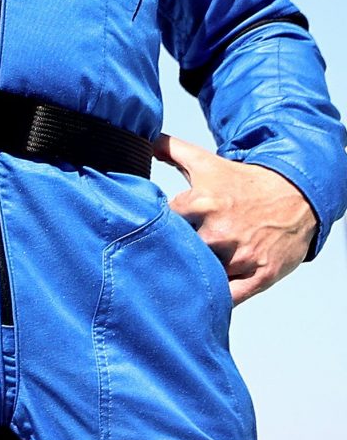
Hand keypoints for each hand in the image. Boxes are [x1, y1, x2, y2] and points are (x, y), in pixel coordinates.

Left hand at [157, 134, 317, 303]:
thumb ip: (170, 149)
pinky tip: (204, 296)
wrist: (296, 196)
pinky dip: (217, 299)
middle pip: (180, 253)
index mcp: (202, 204)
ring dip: (193, 278)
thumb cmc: (244, 183)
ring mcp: (241, 257)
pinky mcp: (260, 276)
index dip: (150, 230)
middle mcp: (220, 233)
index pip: (159, 225)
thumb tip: (143, 140)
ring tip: (182, 275)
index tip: (145, 233)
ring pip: (204, 277)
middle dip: (171, 254)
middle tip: (163, 256)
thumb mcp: (206, 162)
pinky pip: (231, 297)